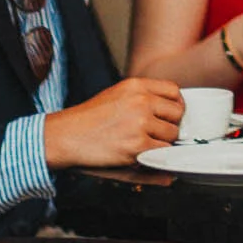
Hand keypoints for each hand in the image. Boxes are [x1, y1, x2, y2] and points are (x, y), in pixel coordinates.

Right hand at [43, 77, 182, 169]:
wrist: (64, 137)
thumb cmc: (88, 120)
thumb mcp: (116, 98)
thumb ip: (145, 100)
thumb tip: (172, 117)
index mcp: (136, 86)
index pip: (174, 91)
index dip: (173, 106)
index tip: (167, 116)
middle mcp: (141, 101)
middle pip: (178, 113)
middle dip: (170, 125)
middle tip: (154, 134)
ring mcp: (141, 123)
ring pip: (173, 134)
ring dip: (162, 143)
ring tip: (141, 145)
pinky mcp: (137, 145)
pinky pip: (163, 152)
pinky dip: (156, 157)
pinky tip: (139, 154)